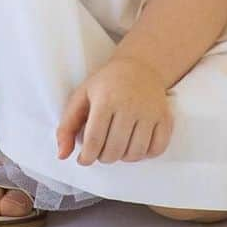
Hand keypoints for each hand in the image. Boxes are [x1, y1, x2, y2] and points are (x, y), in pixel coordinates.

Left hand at [56, 55, 172, 165]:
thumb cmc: (106, 84)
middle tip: (101, 150)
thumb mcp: (81, 97)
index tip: (84, 159)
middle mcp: (129, 105)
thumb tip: (62, 155)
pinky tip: (135, 145)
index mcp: (106, 99)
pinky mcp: (164, 117)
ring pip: (135, 154)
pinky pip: (157, 149)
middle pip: (114, 151)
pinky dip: (145, 154)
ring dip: (123, 157)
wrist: (139, 66)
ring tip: (117, 147)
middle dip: (104, 157)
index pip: (94, 141)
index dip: (87, 157)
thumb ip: (67, 126)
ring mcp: (150, 111)